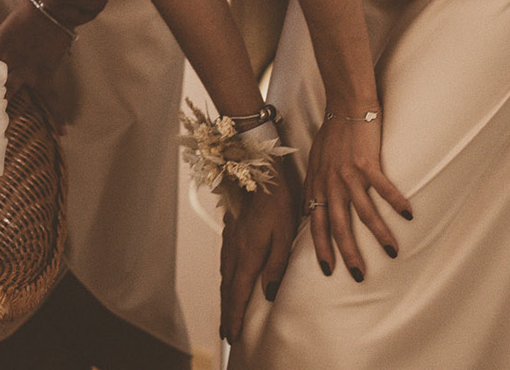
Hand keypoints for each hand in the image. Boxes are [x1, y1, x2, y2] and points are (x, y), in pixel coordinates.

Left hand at [0, 1, 71, 123]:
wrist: (53, 7)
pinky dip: (57, 115)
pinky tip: (61, 131)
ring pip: (9, 95)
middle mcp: (6, 60)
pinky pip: (51, 99)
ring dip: (1, 110)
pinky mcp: (43, 74)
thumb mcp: (4, 28)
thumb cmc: (29, 13)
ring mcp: (25, 70)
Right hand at [220, 179, 296, 344]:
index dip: (235, 316)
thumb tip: (268, 292)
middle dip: (228, 313)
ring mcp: (230, 241)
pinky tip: (228, 284)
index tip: (232, 335)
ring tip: (227, 315)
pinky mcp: (230, 233)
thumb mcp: (284, 234)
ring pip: (224, 278)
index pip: (239, 293)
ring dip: (225, 299)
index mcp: (248, 254)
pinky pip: (224, 265)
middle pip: (228, 289)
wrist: (258, 174)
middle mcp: (234, 251)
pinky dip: (225, 282)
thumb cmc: (277, 203)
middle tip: (227, 335)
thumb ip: (276, 264)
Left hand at [304, 113, 411, 283]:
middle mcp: (331, 182)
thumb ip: (312, 188)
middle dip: (347, 252)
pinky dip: (396, 202)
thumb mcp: (314, 163)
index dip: (320, 247)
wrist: (346, 105)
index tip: (327, 269)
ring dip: (378, 234)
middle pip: (337, 224)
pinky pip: (384, 187)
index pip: (315, 222)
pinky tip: (409, 216)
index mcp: (318, 184)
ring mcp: (348, 172)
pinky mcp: (367, 162)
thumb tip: (307, 211)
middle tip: (358, 275)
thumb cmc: (332, 135)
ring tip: (391, 252)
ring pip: (363, 211)